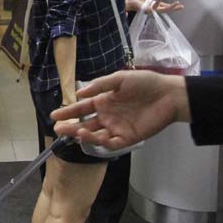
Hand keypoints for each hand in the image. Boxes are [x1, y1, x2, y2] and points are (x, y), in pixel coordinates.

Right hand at [51, 71, 188, 148]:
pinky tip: (93, 136)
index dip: (68, 111)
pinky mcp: (128, 138)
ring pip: (95, 135)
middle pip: (85, 124)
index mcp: (104, 101)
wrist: (168, 95)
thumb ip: (99, 86)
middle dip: (71, 126)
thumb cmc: (145, 83)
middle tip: (58, 128)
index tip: (54, 114)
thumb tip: (79, 93)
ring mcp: (117, 128)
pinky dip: (100, 142)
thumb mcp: (120, 78)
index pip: (82, 108)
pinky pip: (111, 143)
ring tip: (76, 131)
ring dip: (84, 134)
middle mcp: (108, 116)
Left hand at [125, 0, 184, 13]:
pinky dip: (159, 1)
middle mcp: (153, 8)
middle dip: (174, 8)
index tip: (179, 4)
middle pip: (166, 9)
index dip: (171, 5)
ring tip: (177, 3)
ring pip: (163, 10)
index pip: (164, 5)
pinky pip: (155, 6)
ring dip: (171, 6)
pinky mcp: (148, 10)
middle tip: (181, 6)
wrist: (129, 1)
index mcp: (154, 4)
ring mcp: (151, 10)